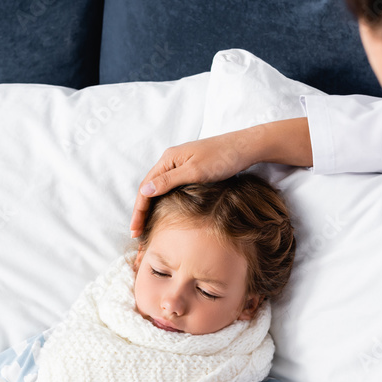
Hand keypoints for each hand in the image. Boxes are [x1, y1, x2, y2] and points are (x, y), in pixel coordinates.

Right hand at [130, 129, 259, 236]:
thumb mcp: (194, 171)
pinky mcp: (191, 170)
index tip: (135, 230)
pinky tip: (164, 214)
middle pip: (149, 189)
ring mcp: (180, 165)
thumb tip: (144, 191)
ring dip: (150, 208)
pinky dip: (163, 202)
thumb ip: (169, 181)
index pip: (145, 187)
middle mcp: (171, 161)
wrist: (245, 147)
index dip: (138, 210)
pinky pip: (170, 188)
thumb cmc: (222, 158)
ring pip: (159, 189)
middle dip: (141, 211)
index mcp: (168, 159)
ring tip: (146, 227)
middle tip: (137, 234)